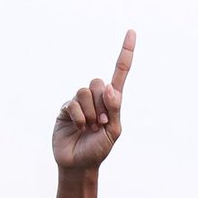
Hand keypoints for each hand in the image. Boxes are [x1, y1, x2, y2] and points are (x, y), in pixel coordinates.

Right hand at [53, 30, 135, 170]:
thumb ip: (115, 109)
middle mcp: (95, 98)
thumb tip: (109, 87)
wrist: (79, 165)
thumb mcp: (113, 132)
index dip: (125, 53)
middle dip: (101, 103)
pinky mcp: (65, 109)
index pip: (119, 73)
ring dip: (90, 112)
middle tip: (101, 122)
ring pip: (84, 92)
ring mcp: (79, 103)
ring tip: (90, 127)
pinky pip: (73, 103)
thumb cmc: (98, 149)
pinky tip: (80, 127)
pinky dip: (79, 117)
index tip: (131, 33)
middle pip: (98, 82)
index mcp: (111, 101)